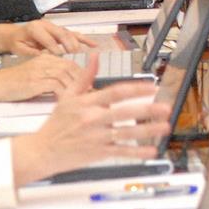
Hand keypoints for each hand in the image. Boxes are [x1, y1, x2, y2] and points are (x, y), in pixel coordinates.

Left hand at [0, 19, 94, 55]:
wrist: (15, 35)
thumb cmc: (17, 43)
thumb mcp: (19, 49)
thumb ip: (31, 53)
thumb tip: (44, 57)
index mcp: (35, 28)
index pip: (48, 38)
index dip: (53, 48)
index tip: (57, 57)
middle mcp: (47, 25)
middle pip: (61, 33)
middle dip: (68, 44)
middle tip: (72, 54)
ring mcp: (55, 27)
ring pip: (69, 33)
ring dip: (76, 42)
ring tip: (79, 52)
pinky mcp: (61, 31)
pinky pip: (74, 34)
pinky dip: (84, 39)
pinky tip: (93, 44)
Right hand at [0, 53, 88, 103]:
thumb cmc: (15, 83)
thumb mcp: (36, 75)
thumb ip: (52, 76)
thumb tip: (70, 86)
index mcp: (47, 58)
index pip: (71, 63)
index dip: (83, 74)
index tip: (91, 84)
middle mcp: (45, 61)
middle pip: (71, 68)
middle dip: (83, 81)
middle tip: (91, 92)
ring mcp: (40, 70)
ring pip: (66, 76)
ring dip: (76, 88)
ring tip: (82, 98)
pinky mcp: (35, 81)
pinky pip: (56, 85)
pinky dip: (64, 93)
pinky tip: (68, 100)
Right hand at [10, 74, 169, 186]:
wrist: (42, 151)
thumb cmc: (57, 123)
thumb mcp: (68, 96)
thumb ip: (85, 77)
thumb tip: (95, 55)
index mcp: (87, 103)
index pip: (115, 93)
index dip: (135, 89)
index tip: (153, 87)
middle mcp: (92, 119)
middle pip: (124, 113)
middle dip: (147, 110)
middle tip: (166, 108)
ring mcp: (96, 137)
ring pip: (125, 133)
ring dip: (147, 130)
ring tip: (165, 126)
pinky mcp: (98, 153)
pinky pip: (120, 152)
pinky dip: (136, 153)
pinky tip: (151, 151)